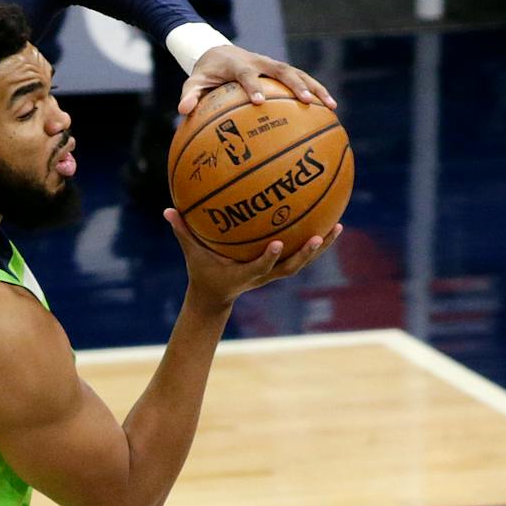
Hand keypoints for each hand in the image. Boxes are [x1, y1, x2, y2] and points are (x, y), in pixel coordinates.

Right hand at [165, 210, 341, 310]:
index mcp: (245, 273)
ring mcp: (274, 272)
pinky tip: (328, 221)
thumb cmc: (203, 271)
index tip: (278, 243)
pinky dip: (315, 241)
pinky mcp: (279, 266)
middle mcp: (265, 274)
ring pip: (302, 262)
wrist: (216, 295)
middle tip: (317, 237)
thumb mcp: (191, 254)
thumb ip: (182, 232)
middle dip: (305, 254)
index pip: (260, 267)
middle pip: (290, 267)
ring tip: (337, 228)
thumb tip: (168, 210)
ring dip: (320, 247)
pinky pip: (301, 252)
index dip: (270, 258)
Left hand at [179, 44, 336, 114]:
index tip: (259, 102)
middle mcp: (259, 61)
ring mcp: (273, 65)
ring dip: (315, 88)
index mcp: (238, 64)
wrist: (219, 51)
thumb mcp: (193, 82)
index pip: (247, 74)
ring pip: (298, 73)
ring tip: (331, 106)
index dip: (254, 86)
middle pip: (282, 70)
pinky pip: (302, 79)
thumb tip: (182, 111)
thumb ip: (190, 95)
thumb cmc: (206, 73)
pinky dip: (317, 91)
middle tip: (306, 102)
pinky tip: (330, 109)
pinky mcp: (281, 71)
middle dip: (295, 85)